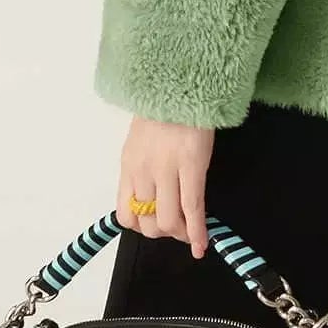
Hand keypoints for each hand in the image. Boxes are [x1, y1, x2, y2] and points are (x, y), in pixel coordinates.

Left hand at [115, 116, 215, 258]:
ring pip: (169, 221)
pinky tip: (203, 244)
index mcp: (129, 165)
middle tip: (179, 228)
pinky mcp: (192, 166)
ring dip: (181, 234)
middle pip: (148, 223)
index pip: (125, 214)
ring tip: (191, 234)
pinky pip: (193, 208)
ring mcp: (167, 170)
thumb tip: (151, 194)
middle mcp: (143, 172)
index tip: (156, 225)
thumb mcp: (141, 140)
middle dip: (164, 232)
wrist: (182, 82)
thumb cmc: (165, 108)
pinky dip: (198, 232)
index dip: (141, 227)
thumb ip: (142, 167)